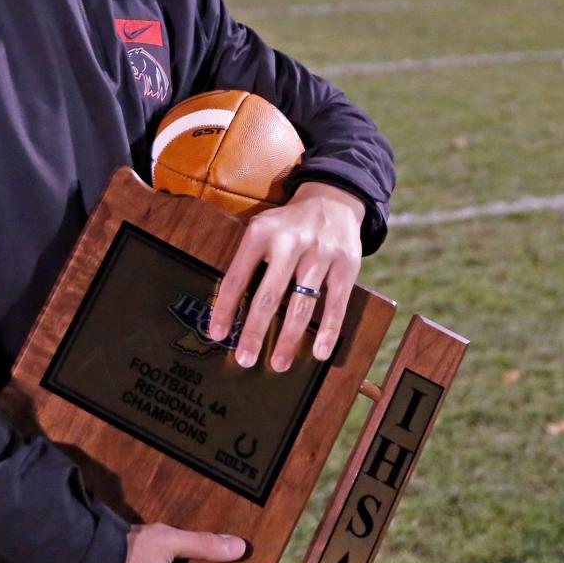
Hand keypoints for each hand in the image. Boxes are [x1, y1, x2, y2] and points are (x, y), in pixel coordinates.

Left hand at [207, 182, 363, 371]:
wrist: (331, 199)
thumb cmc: (287, 225)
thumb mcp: (261, 229)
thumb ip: (247, 261)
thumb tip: (227, 309)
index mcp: (260, 233)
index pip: (237, 277)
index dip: (225, 308)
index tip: (217, 334)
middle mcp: (290, 242)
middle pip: (268, 296)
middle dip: (255, 331)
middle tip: (245, 359)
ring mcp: (320, 254)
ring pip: (301, 304)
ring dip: (289, 338)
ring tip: (278, 363)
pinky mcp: (346, 264)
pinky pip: (336, 303)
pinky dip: (327, 330)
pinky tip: (319, 351)